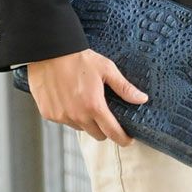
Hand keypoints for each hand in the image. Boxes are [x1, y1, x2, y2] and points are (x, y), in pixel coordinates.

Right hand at [26, 48, 147, 145]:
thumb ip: (124, 88)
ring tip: (85, 102)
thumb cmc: (79, 58)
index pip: (112, 132)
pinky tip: (70, 100)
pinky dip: (70, 115)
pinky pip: (64, 121)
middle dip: (104, 128)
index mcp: (94, 106)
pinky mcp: (49, 114)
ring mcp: (61, 116)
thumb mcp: (107, 69)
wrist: (50, 52)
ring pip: (80, 128)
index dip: (123, 139)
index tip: (128, 139)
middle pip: (97, 134)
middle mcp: (77, 115)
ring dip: (86, 121)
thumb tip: (142, 99)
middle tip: (105, 115)